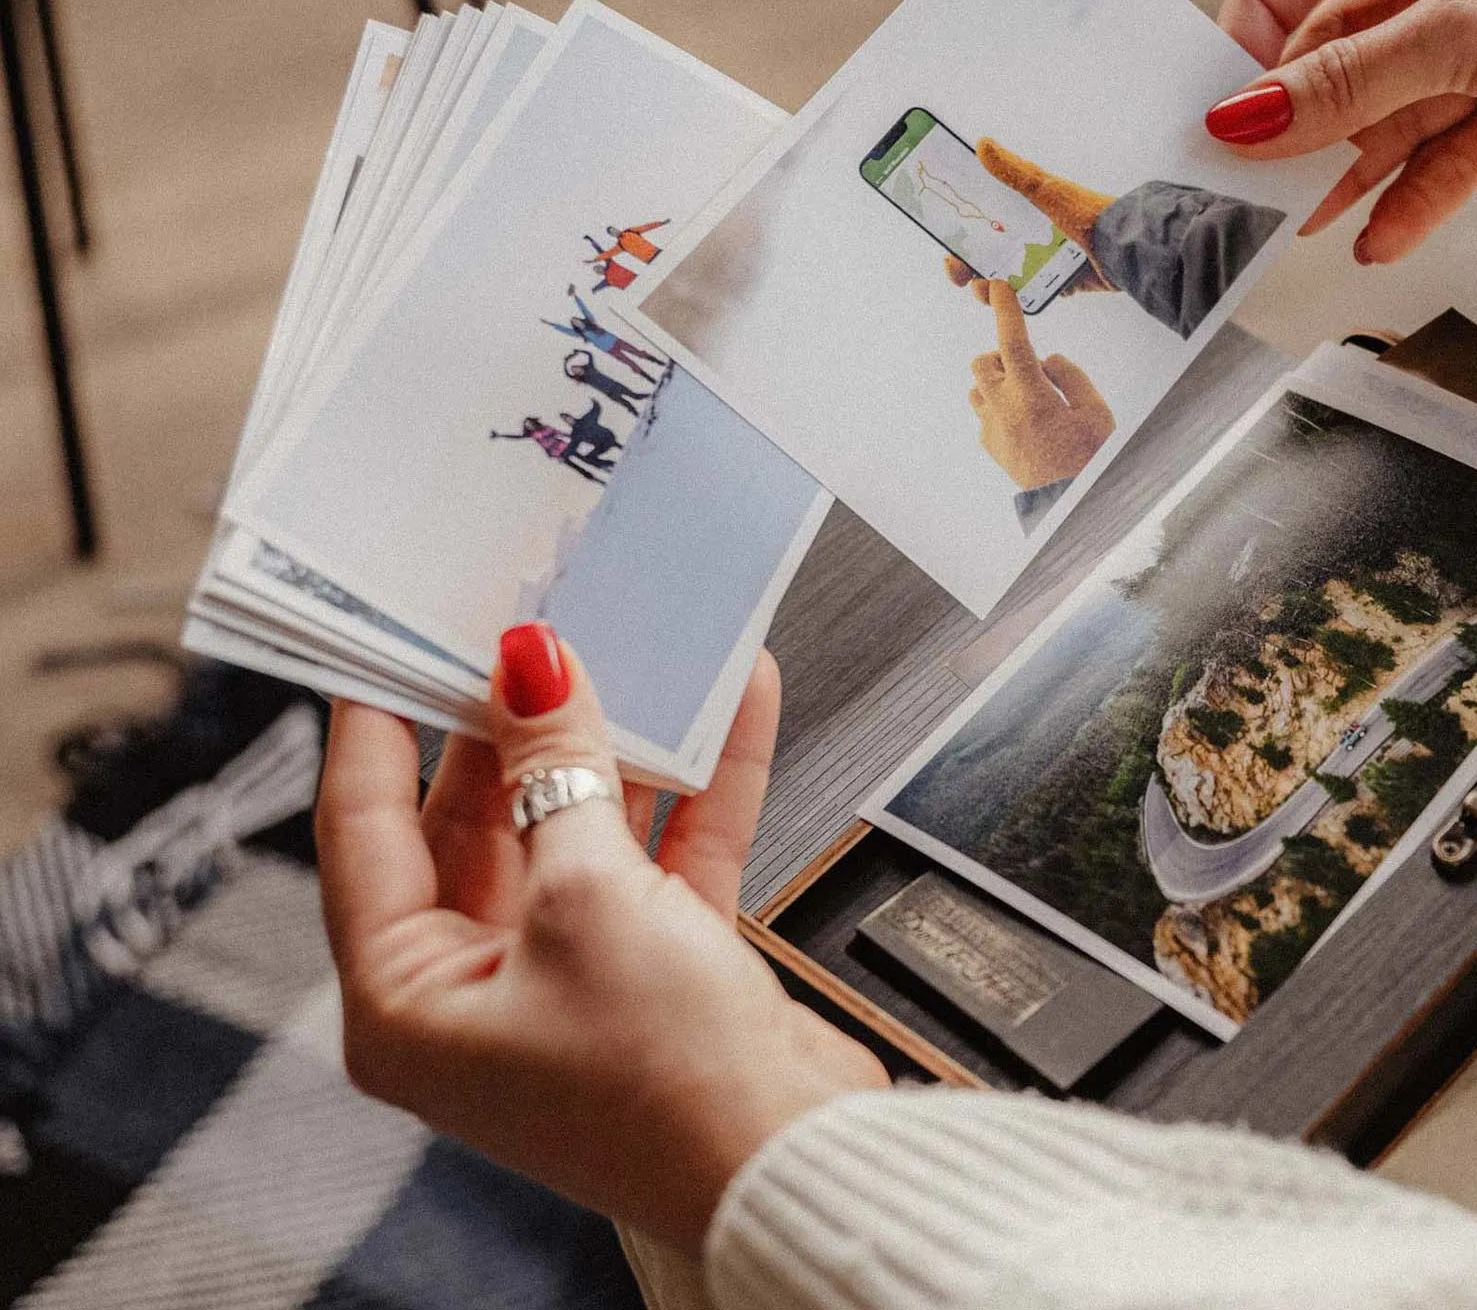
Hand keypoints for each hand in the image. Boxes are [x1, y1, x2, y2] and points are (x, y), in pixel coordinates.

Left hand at [316, 626, 887, 1252]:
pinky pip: (662, 851)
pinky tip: (727, 704)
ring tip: (634, 646)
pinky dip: (695, 784)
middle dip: (516, 721)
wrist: (797, 1163)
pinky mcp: (656, 965)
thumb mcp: (589, 896)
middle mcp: (479, 989)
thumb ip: (559, 769)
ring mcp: (570, 975)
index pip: (365, 829)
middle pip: (480, 818)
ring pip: (579, 825)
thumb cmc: (665, 1087)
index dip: (379, 724)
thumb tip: (532, 669)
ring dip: (619, 741)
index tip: (394, 637)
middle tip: (531, 627)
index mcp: (407, 999)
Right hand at [943, 138, 1116, 293]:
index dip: (962, 237)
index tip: (948, 249)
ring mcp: (1047, 260)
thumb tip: (982, 144)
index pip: (984, 222)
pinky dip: (1023, 299)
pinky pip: (1036, 294)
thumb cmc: (1086, 214)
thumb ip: (1014, 172)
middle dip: (970, 268)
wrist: (1127, 247)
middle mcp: (1035, 234)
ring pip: (1008, 280)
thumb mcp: (1045, 190)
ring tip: (991, 290)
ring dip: (992, 289)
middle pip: (990, 255)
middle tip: (961, 277)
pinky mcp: (1062, 282)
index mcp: (1027, 211)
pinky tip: (1017, 301)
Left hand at [967, 279, 1115, 488]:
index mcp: (1032, 396)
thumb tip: (1048, 360)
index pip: (1013, 341)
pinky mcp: (990, 446)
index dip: (1006, 310)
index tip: (999, 289)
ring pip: (977, 388)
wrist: (1071, 503)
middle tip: (1031, 371)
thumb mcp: (1095, 412)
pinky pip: (983, 414)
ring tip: (1027, 397)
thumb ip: (1071, 376)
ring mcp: (992, 429)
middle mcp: (1004, 409)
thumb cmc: (1089, 458)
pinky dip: (999, 408)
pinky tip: (1025, 423)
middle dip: (1003, 357)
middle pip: (983, 361)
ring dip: (997, 382)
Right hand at [1210, 0, 1476, 260]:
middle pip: (1344, 39)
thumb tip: (1242, 117)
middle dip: (1299, 106)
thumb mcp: (1466, 39)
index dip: (1263, 12)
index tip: (1227, 83)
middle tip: (1245, 163)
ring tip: (1296, 217)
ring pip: (1385, 109)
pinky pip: (1437, 161)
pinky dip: (1405, 200)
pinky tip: (1373, 237)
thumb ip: (1348, 83)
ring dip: (1344, 165)